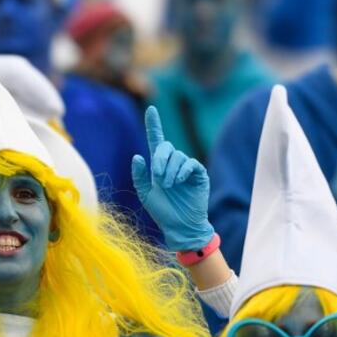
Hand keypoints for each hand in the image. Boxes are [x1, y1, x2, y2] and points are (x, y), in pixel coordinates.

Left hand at [131, 106, 213, 251]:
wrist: (180, 226)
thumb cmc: (163, 211)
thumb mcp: (145, 194)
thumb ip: (140, 176)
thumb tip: (138, 156)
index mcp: (159, 166)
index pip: (156, 140)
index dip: (154, 124)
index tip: (151, 109)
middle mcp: (173, 164)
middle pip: (166, 147)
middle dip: (160, 160)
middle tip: (158, 177)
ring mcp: (187, 168)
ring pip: (178, 156)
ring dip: (170, 170)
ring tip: (168, 186)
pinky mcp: (199, 174)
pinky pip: (191, 164)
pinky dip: (183, 170)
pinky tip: (179, 181)